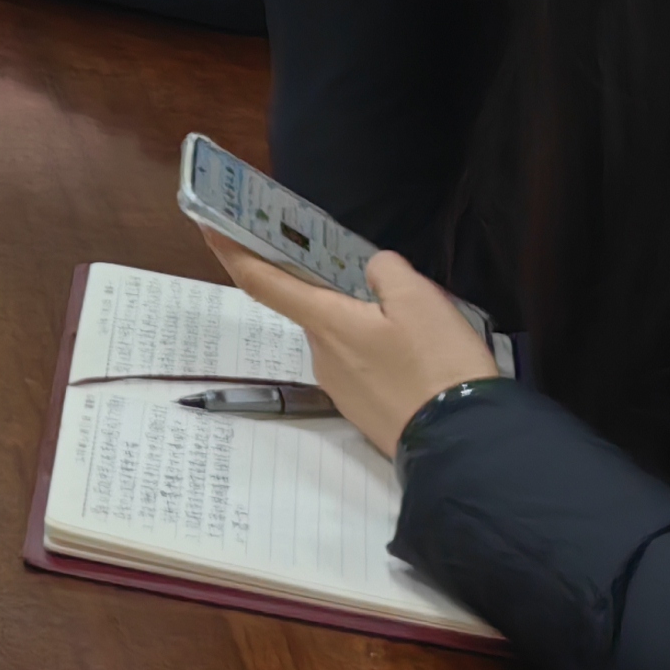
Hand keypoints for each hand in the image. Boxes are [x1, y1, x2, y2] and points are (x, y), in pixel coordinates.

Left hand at [204, 235, 499, 457]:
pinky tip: (417, 359)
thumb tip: (371, 272)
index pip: (261, 280)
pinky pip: (361, 365)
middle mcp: (320, 354)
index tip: (206, 225)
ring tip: (420, 329)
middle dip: (342, 293)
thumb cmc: (438, 367)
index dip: (230, 250)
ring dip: (366, 325)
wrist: (463, 445)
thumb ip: (386, 271)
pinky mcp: (360, 408)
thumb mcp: (420, 300)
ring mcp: (339, 386)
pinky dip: (379, 353)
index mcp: (325, 323)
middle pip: (316, 307)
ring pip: (343, 337)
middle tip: (389, 289)